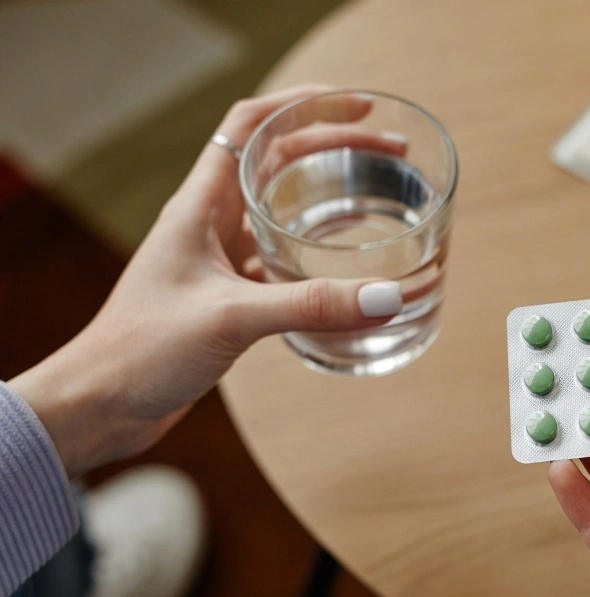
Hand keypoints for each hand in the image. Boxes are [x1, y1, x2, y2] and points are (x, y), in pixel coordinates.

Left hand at [11, 85, 408, 476]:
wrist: (103, 401)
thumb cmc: (142, 349)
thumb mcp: (232, 318)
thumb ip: (309, 305)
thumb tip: (386, 296)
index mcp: (200, 205)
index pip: (251, 126)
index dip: (302, 105)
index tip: (355, 106)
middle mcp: (210, 223)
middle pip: (278, 162)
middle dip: (334, 150)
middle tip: (390, 155)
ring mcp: (219, 260)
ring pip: (281, 211)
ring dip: (327, 199)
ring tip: (379, 200)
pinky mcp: (228, 296)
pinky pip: (280, 260)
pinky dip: (316, 254)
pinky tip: (345, 267)